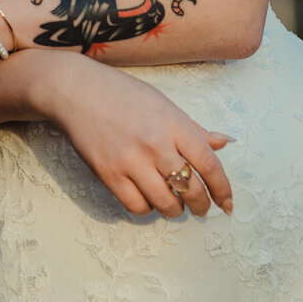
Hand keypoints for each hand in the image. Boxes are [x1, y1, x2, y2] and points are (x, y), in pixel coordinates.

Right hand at [28, 51, 233, 217]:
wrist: (76, 90)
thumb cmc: (122, 94)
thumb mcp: (163, 104)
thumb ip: (194, 128)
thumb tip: (225, 142)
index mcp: (173, 123)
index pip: (209, 164)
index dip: (222, 189)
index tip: (226, 203)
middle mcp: (155, 143)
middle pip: (191, 189)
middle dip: (201, 205)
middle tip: (201, 208)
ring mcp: (130, 160)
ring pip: (165, 203)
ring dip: (175, 210)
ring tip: (174, 206)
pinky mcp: (108, 173)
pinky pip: (136, 206)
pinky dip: (147, 209)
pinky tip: (147, 200)